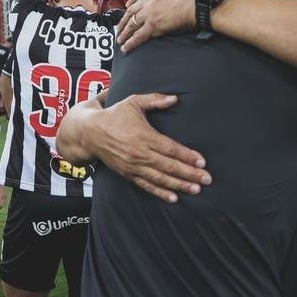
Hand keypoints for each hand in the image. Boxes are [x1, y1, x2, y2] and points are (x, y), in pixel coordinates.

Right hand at [85, 93, 211, 202]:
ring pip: (160, 178)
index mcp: (144, 135)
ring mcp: (134, 166)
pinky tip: (173, 198)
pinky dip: (160, 192)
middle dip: (189, 173)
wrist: (90, 133)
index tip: (202, 161)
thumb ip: (155, 100)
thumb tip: (175, 98)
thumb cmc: (115, 115)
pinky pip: (146, 185)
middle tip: (207, 179)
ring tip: (196, 189)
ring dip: (179, 185)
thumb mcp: (133, 102)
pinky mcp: (128, 174)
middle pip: (168, 166)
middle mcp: (140, 153)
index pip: (170, 148)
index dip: (187, 155)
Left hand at [118, 0, 204, 52]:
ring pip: (132, 24)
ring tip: (120, 40)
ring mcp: (150, 14)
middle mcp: (150, 1)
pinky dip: (130, 43)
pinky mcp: (154, 26)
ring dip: (124, 33)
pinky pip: (138, 36)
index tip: (128, 5)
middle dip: (124, 20)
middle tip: (119, 27)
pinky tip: (126, 48)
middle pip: (132, 11)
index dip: (132, 0)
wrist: (200, 2)